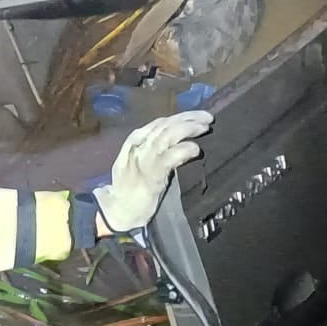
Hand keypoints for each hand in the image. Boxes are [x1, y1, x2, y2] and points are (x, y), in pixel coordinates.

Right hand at [93, 110, 212, 233]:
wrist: (119, 210)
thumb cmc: (129, 187)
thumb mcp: (137, 161)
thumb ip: (152, 148)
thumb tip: (178, 137)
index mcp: (134, 141)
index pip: (160, 122)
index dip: (181, 116)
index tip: (199, 116)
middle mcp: (139, 145)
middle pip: (166, 125)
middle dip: (189, 118)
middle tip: (208, 117)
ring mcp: (145, 159)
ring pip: (168, 135)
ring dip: (189, 129)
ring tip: (205, 127)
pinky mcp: (152, 174)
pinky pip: (171, 156)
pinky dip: (185, 149)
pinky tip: (196, 148)